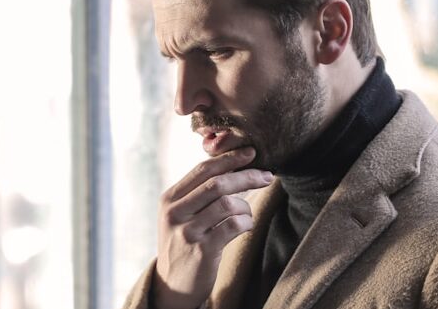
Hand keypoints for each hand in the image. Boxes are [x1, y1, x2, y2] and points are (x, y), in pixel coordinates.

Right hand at [152, 147, 273, 308]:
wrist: (172, 284)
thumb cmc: (183, 244)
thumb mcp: (180, 215)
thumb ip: (197, 193)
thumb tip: (232, 167)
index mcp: (170, 198)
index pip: (202, 170)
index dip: (229, 159)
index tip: (250, 153)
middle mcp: (175, 212)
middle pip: (217, 183)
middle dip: (246, 176)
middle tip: (267, 176)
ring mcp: (187, 231)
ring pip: (227, 204)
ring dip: (246, 206)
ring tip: (247, 214)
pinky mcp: (201, 250)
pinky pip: (233, 226)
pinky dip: (246, 223)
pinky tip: (245, 226)